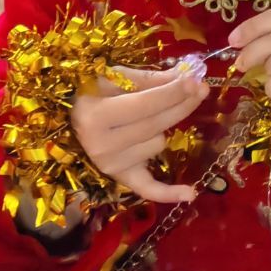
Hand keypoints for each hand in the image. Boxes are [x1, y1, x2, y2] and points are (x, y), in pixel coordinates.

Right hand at [70, 68, 206, 203]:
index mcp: (95, 115)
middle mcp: (101, 145)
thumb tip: (185, 78)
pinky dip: (168, 192)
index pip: (145, 105)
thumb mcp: (114, 77)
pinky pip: (148, 188)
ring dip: (159, 128)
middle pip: (156, 125)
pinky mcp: (120, 176)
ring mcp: (111, 164)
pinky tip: (190, 193)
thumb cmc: (91, 92)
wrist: (71, 116)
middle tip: (199, 89)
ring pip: (158, 143)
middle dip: (181, 105)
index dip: (173, 93)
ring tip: (144, 118)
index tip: (195, 81)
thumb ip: (148, 79)